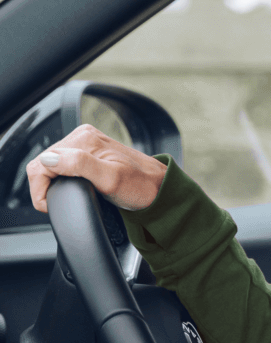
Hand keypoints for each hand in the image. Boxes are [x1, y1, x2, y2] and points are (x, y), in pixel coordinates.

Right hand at [27, 124, 166, 212]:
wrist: (157, 187)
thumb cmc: (139, 186)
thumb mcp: (109, 179)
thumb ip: (78, 165)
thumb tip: (48, 160)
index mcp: (83, 140)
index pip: (41, 163)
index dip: (40, 190)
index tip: (53, 205)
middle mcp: (82, 136)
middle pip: (43, 163)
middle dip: (46, 186)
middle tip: (62, 202)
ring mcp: (85, 143)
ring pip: (51, 164)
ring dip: (53, 182)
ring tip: (68, 196)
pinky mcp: (89, 151)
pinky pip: (63, 164)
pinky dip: (61, 178)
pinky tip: (73, 187)